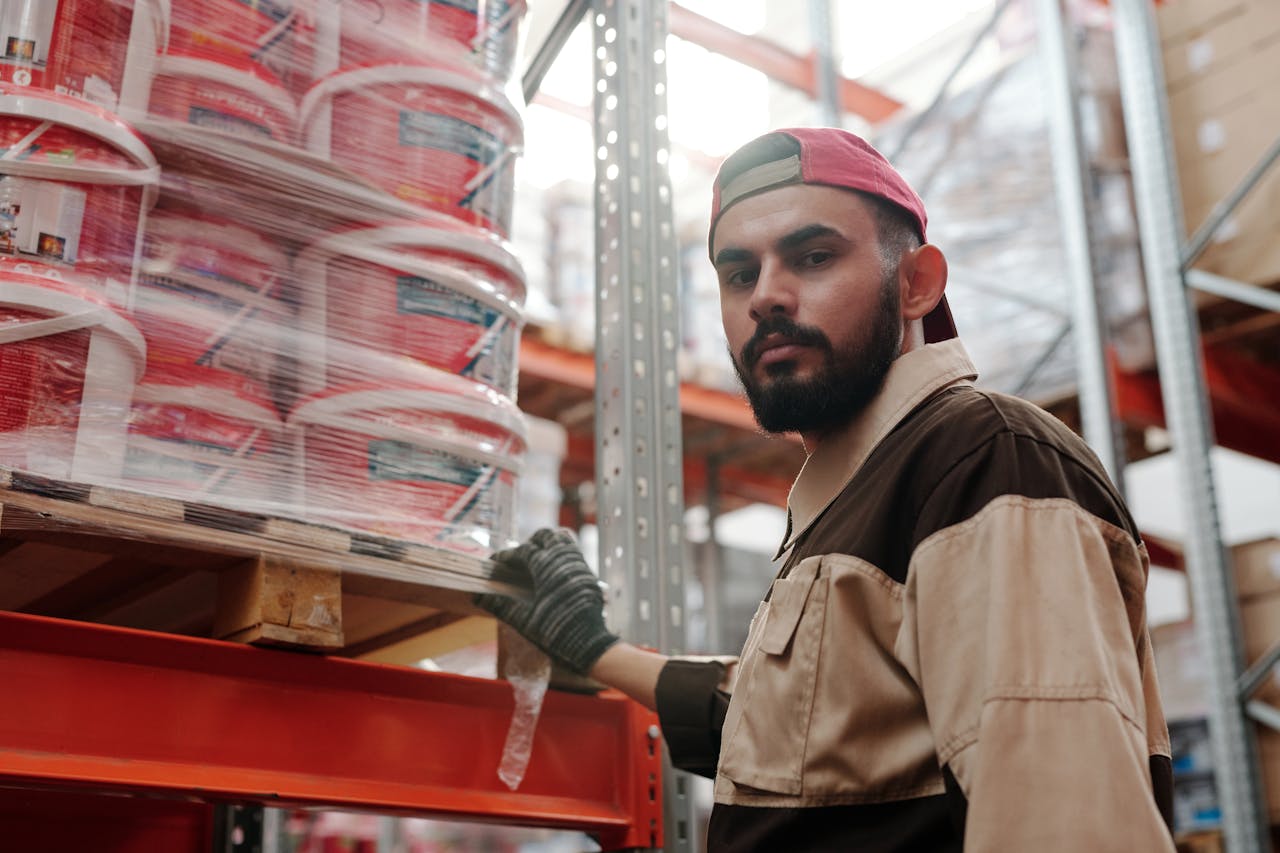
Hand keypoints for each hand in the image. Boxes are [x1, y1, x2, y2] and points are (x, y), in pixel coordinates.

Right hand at [476, 528, 619, 674]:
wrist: (589, 644)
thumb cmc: (554, 632)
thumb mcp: (523, 620)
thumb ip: (499, 605)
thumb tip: (476, 596)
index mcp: (547, 567)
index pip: (523, 551)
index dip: (507, 555)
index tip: (495, 562)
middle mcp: (565, 560)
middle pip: (546, 536)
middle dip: (530, 542)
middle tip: (517, 557)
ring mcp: (579, 565)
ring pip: (562, 540)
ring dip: (547, 544)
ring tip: (534, 559)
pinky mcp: (588, 574)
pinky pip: (573, 552)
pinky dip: (560, 553)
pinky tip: (552, 570)